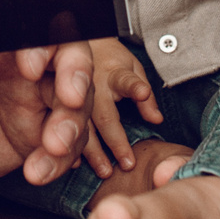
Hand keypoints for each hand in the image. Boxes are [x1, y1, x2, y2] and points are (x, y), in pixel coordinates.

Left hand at [0, 40, 95, 189]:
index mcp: (3, 42)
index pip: (38, 29)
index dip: (47, 44)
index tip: (29, 66)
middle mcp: (26, 69)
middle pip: (72, 63)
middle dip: (76, 79)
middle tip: (70, 98)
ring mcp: (36, 105)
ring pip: (75, 107)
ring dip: (71, 126)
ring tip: (54, 145)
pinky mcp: (37, 140)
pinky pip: (63, 149)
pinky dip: (56, 162)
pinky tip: (38, 171)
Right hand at [80, 37, 164, 176]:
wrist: (80, 47)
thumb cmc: (111, 61)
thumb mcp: (132, 68)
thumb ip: (144, 94)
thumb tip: (156, 120)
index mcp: (114, 74)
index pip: (128, 82)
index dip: (137, 88)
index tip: (143, 94)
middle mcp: (94, 87)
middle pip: (104, 116)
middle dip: (115, 141)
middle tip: (127, 164)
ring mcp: (77, 97)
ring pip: (83, 127)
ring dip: (94, 152)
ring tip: (105, 171)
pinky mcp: (63, 105)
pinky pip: (66, 129)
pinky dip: (72, 148)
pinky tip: (76, 164)